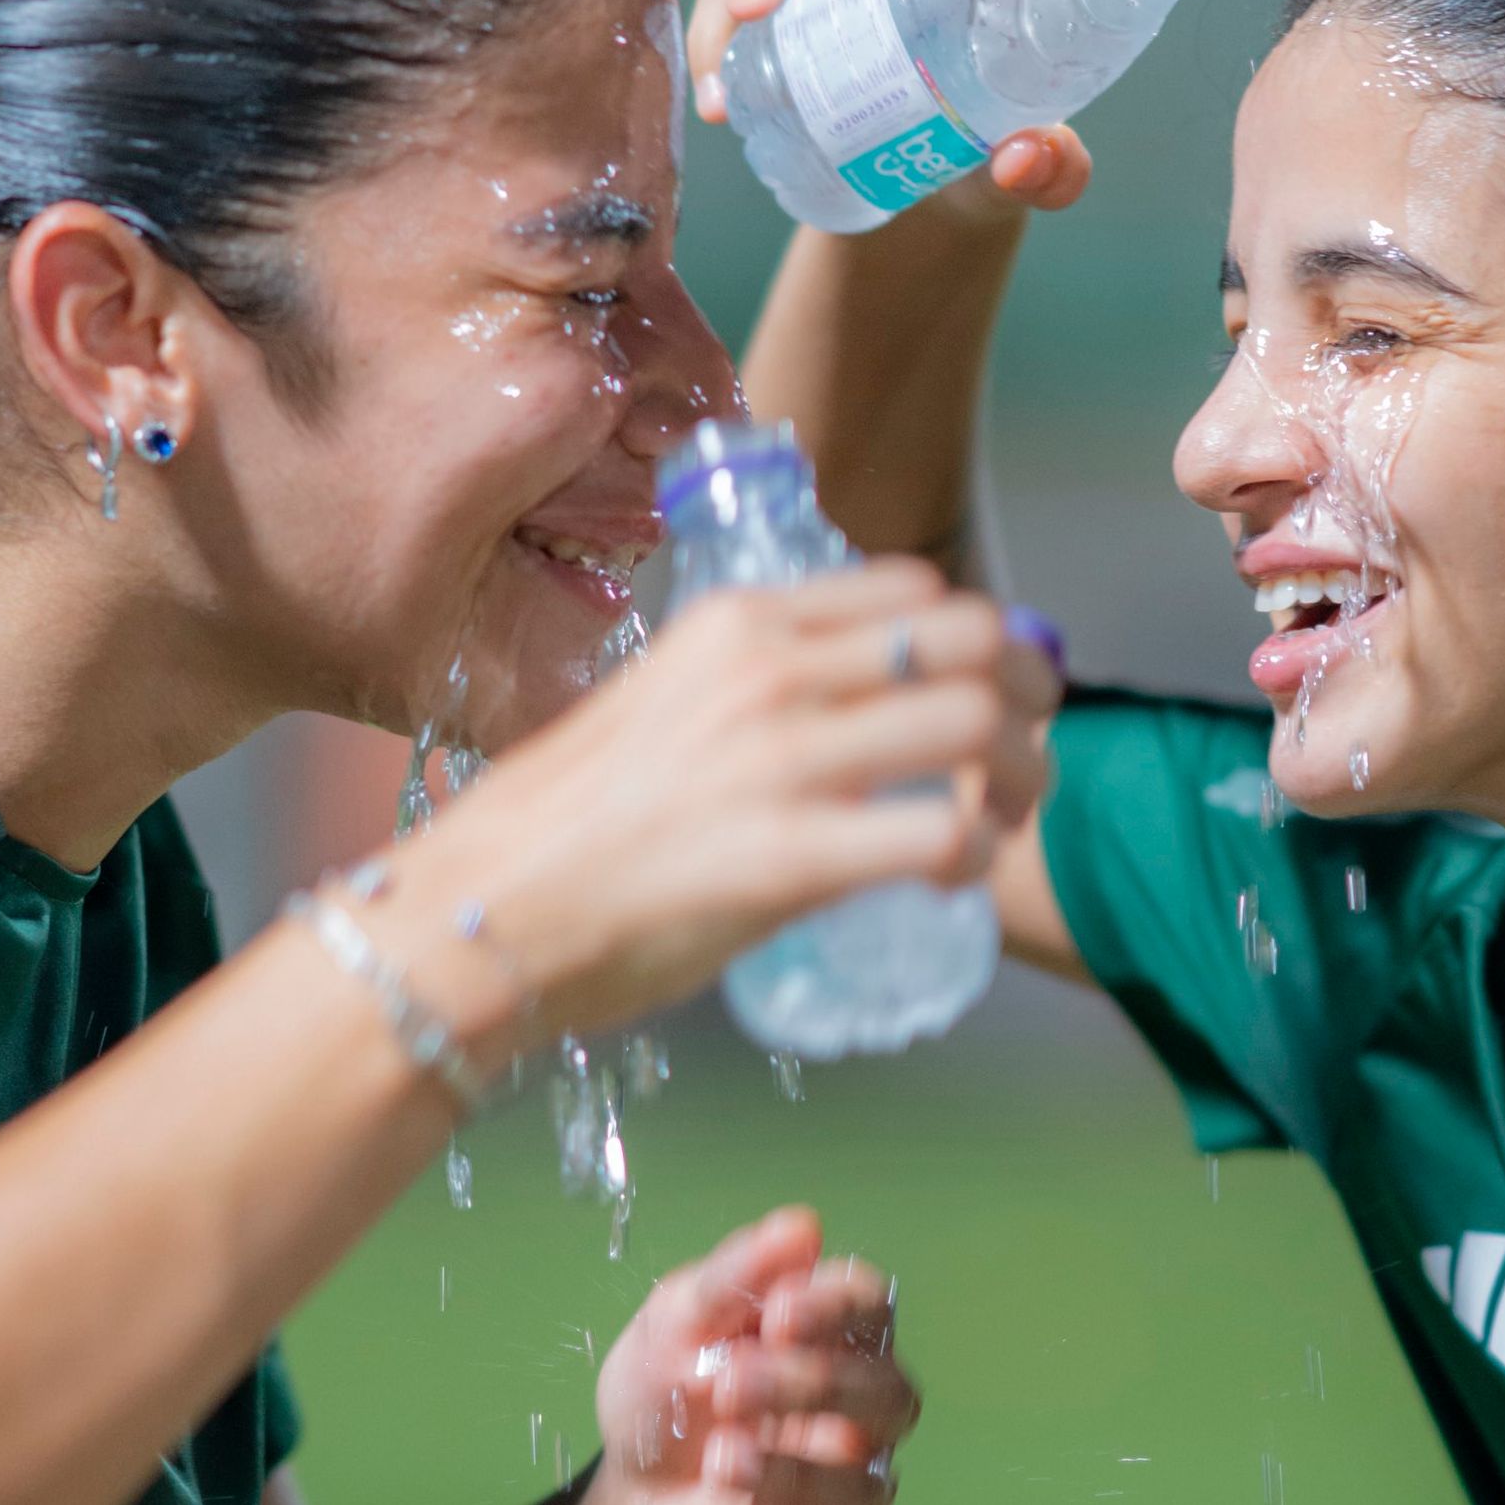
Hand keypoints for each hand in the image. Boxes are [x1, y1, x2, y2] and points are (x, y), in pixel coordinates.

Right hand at [390, 560, 1059, 1039]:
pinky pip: (943, 835)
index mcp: (739, 625)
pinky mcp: (789, 859)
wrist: (477, 916)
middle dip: (1027, 692)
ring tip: (1000, 819)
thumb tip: (838, 708)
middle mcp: (768, 673)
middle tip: (1024, 752)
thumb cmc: (563, 829)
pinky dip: (975, 855)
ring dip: (1019, 775)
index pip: (915, 588)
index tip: (980, 692)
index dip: (974, 640)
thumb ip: (750, 691)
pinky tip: (954, 877)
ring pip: (978, 726)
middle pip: (972, 640)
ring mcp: (781, 762)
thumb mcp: (664, 704)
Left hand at [591, 1208, 914, 1504]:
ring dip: (790, 1450)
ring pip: (866, 1455)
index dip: (834, 1305)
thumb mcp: (676, 1318)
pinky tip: (726, 1474)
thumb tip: (803, 1226)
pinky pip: (840, 1502)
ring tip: (722, 1448)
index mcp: (822, 1324)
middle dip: (811, 1383)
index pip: (865, 1302)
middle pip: (884, 1385)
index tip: (778, 1313)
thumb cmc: (662, 1390)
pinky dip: (781, 1487)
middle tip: (735, 1381)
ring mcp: (846, 1459)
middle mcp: (850, 1390)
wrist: (628, 1479)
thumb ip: (736, 1275)